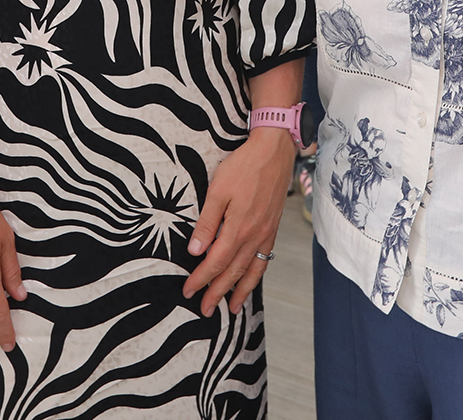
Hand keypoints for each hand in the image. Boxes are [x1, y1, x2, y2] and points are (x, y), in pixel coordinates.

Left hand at [182, 128, 293, 315]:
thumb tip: (196, 250)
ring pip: (252, 271)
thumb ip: (207, 222)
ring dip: (241, 291)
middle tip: (205, 309)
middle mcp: (254, 236)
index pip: (215, 262)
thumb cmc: (243, 167)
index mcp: (238, 228)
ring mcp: (266, 234)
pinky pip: (264, 259)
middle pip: (233, 272)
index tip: (188, 291)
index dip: (201, 279)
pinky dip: (257, 275)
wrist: (274, 152)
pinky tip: (251, 280)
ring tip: (233, 309)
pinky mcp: (272, 229)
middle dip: (218, 292)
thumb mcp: (217, 190)